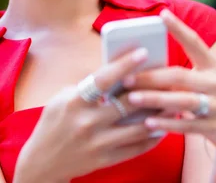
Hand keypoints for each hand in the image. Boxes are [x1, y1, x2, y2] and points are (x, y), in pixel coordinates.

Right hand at [14, 47, 162, 182]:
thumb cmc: (54, 122)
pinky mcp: (105, 160)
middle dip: (151, 89)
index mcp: (74, 102)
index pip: (103, 79)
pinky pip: (137, 147)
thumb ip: (89, 86)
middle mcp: (87, 123)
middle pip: (128, 103)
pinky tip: (163, 125)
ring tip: (173, 101)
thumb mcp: (63, 98)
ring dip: (159, 114)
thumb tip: (119, 70)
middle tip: (169, 78)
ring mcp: (98, 144)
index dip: (125, 64)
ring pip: (138, 127)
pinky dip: (153, 136)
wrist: (42, 163)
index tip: (144, 52)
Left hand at [123, 10, 215, 156]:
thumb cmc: (209, 98)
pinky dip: (166, 124)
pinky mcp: (214, 128)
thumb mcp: (203, 80)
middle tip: (126, 78)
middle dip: (152, 77)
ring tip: (132, 98)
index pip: (195, 43)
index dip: (179, 29)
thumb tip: (141, 64)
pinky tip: (147, 123)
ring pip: (183, 101)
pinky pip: (187, 126)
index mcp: (212, 66)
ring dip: (155, 99)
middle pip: (181, 76)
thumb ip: (179, 73)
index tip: (162, 15)